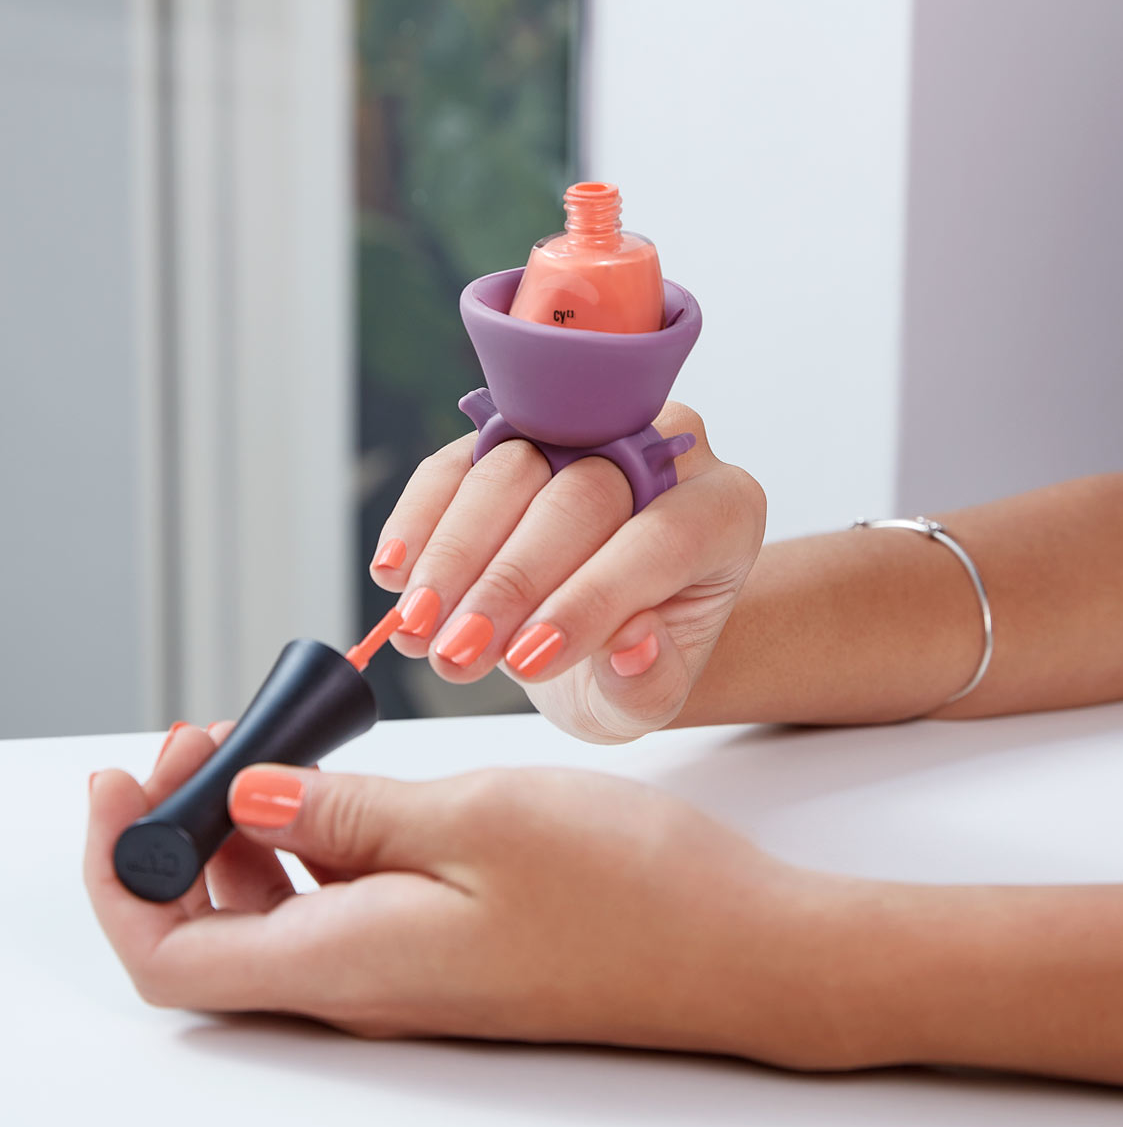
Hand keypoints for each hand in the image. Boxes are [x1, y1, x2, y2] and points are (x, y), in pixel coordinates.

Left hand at [85, 724, 870, 1066]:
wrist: (742, 950)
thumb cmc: (630, 887)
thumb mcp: (475, 819)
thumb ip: (348, 814)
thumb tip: (248, 800)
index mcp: (356, 961)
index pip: (172, 954)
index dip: (120, 871)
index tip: (120, 781)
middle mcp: (370, 983)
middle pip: (214, 935)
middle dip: (180, 836)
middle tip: (202, 739)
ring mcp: (415, 971)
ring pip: (278, 918)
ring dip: (247, 838)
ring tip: (271, 748)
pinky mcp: (455, 950)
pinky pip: (344, 907)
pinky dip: (316, 848)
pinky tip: (350, 789)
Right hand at [370, 402, 765, 742]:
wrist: (595, 633)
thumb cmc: (631, 663)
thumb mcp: (646, 697)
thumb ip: (648, 682)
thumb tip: (634, 646)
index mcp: (723, 512)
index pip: (659, 541)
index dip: (590, 599)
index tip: (527, 661)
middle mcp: (660, 451)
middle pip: (582, 494)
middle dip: (510, 581)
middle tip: (457, 653)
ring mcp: (581, 429)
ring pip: (511, 467)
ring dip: (454, 555)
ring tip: (418, 630)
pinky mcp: (511, 432)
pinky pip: (457, 462)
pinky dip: (421, 518)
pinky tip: (395, 573)